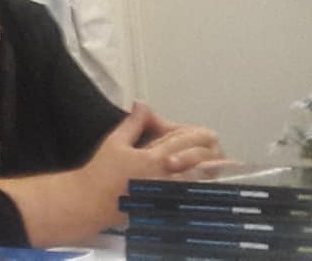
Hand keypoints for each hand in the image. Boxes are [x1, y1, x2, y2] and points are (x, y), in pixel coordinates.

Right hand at [80, 102, 222, 222]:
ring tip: (218, 163)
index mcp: (154, 157)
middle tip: (211, 145)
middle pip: (202, 158)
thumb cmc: (101, 174)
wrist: (93, 202)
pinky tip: (206, 181)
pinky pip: (195, 195)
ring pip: (203, 178)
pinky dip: (203, 186)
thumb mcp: (115, 141)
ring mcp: (170, 193)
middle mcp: (166, 176)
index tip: (197, 132)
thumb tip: (142, 105)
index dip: (194, 133)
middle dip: (209, 149)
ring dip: (210, 168)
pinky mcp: (169, 206)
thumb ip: (134, 122)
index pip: (185, 139)